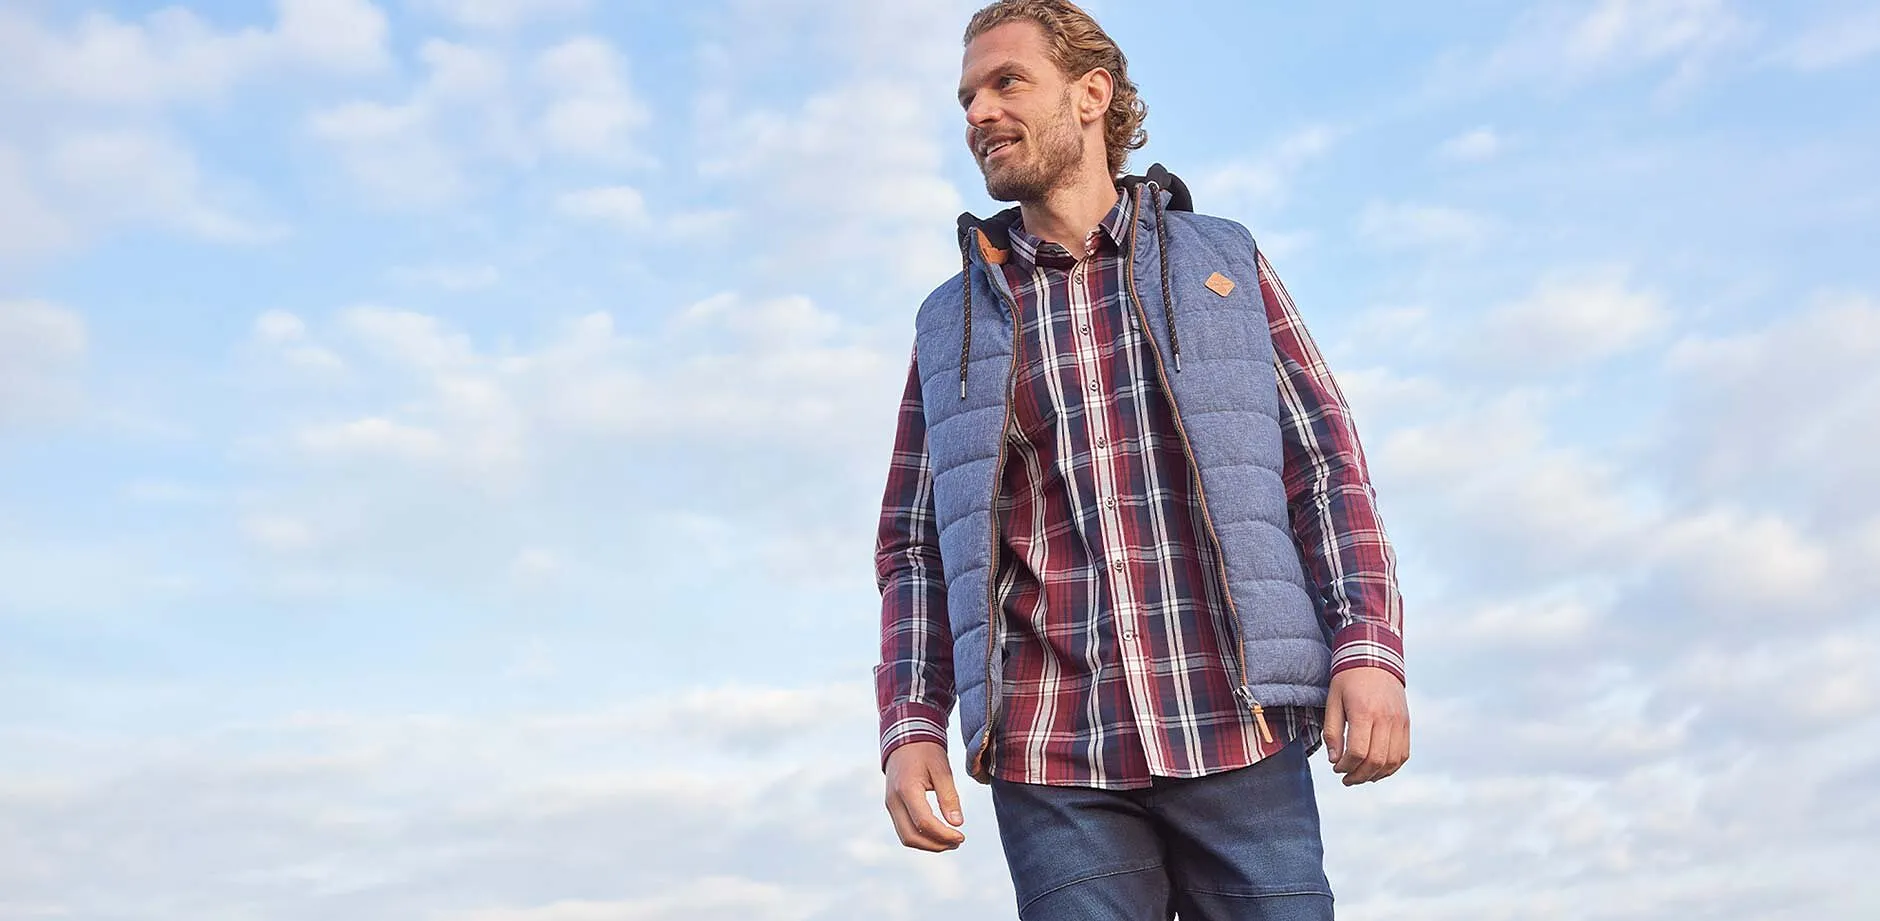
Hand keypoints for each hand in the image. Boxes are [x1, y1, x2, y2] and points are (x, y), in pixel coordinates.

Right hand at [883, 741, 965, 850]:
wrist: (905, 739)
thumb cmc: (926, 752)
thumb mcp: (942, 769)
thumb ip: (949, 797)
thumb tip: (957, 824)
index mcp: (906, 789)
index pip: (924, 822)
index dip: (944, 834)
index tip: (961, 836)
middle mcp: (893, 801)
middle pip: (911, 837)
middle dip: (936, 845)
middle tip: (958, 841)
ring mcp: (890, 805)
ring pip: (906, 837)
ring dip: (929, 844)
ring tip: (950, 841)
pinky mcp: (892, 807)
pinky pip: (904, 830)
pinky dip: (922, 837)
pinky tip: (939, 834)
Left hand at [1323, 666, 1409, 785]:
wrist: (1374, 658)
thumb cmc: (1348, 680)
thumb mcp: (1332, 701)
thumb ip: (1332, 732)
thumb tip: (1334, 760)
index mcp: (1364, 711)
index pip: (1358, 751)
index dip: (1345, 766)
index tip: (1336, 767)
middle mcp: (1385, 718)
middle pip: (1375, 760)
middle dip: (1358, 775)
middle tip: (1345, 778)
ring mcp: (1399, 722)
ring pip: (1392, 761)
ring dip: (1375, 775)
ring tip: (1360, 776)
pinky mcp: (1406, 723)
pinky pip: (1403, 754)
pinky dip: (1391, 767)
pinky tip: (1376, 770)